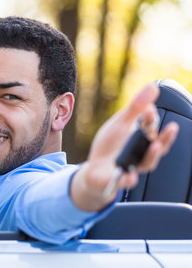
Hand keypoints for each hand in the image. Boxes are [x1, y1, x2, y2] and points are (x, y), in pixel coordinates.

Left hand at [70, 83, 178, 211]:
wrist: (96, 169)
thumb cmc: (111, 145)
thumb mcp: (121, 123)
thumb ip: (136, 107)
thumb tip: (153, 87)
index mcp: (142, 136)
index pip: (153, 125)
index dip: (152, 118)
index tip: (148, 110)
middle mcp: (142, 151)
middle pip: (159, 146)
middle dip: (166, 138)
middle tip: (172, 128)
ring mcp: (134, 165)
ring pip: (147, 163)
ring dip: (152, 156)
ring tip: (155, 146)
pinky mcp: (121, 178)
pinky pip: (127, 180)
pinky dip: (128, 178)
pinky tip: (128, 175)